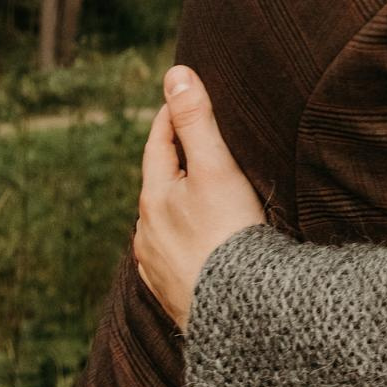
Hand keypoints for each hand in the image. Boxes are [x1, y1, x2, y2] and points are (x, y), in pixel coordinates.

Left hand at [134, 65, 265, 330]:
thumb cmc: (228, 234)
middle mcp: (147, 233)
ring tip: (197, 197)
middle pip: (158, 185)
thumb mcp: (214, 167)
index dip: (171, 117)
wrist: (239, 312)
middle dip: (174, 162)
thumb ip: (196, 120)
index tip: (182, 98)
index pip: (157, 144)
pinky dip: (183, 243)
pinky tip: (197, 249)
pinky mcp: (174, 295)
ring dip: (177, 206)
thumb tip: (175, 73)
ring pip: (162, 225)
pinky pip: (173, 259)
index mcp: (153, 198)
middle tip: (193, 141)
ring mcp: (158, 267)